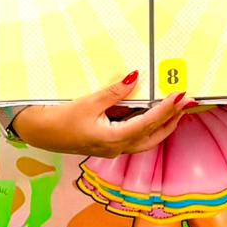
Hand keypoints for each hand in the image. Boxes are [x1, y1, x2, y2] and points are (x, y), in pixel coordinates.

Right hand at [11, 71, 193, 157]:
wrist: (39, 133)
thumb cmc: (60, 120)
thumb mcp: (88, 103)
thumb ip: (114, 92)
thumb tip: (135, 78)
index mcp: (114, 139)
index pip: (149, 123)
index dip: (167, 109)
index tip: (181, 96)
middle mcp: (117, 148)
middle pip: (153, 136)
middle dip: (172, 120)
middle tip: (187, 102)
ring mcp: (113, 149)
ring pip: (146, 140)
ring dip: (162, 125)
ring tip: (176, 109)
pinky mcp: (108, 145)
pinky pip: (135, 137)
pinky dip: (148, 126)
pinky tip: (151, 115)